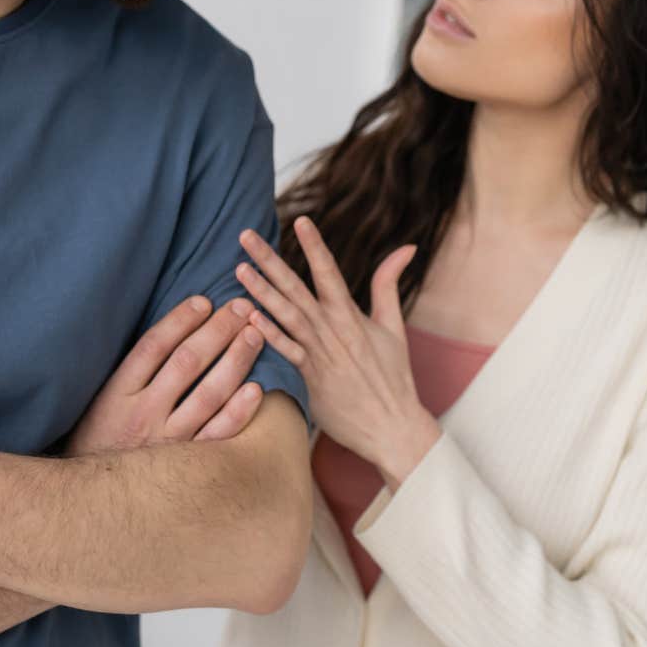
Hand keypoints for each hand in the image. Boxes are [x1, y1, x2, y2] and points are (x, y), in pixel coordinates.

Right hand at [64, 294, 267, 456]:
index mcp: (117, 395)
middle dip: (218, 330)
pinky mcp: (187, 466)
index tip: (204, 301)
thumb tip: (172, 331)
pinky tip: (257, 388)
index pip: (153, 347)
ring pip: (209, 393)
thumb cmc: (102, 442)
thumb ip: (132, 372)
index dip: (181, 320)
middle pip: (187, 362)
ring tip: (255, 335)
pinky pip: (219, 434)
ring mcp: (167, 442)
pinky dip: (239, 411)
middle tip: (242, 307)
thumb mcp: (102, 404)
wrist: (92, 504)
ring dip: (236, 359)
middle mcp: (143, 415)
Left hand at [235, 217, 441, 489]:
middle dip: (269, 260)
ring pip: (285, 316)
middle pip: (296, 288)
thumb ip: (388, 284)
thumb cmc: (394, 376)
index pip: (330, 272)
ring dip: (260, 291)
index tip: (300, 220)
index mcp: (351, 315)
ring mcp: (318, 354)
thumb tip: (406, 247)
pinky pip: (284, 351)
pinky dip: (267, 333)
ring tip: (239, 268)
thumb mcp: (394, 325)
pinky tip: (248, 315)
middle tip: (245, 235)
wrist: (392, 426)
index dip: (314, 246)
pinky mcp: (309, 377)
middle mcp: (331, 330)